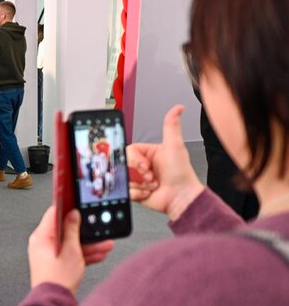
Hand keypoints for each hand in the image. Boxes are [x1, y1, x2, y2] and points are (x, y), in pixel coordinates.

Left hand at [28, 206, 114, 293]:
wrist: (54, 302)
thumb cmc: (58, 279)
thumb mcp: (71, 251)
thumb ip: (72, 230)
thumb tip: (72, 215)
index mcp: (41, 237)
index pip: (53, 213)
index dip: (67, 205)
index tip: (77, 201)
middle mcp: (42, 244)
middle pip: (65, 229)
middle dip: (84, 231)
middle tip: (97, 227)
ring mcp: (48, 254)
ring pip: (70, 243)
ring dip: (88, 244)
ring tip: (105, 244)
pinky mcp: (54, 263)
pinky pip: (70, 253)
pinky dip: (83, 254)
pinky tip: (98, 254)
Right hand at [126, 105, 203, 220]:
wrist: (181, 197)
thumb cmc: (180, 173)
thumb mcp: (174, 145)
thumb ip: (171, 126)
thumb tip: (178, 108)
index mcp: (148, 153)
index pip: (129, 151)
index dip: (136, 160)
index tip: (146, 165)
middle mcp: (142, 166)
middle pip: (125, 166)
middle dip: (138, 174)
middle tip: (151, 176)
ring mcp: (138, 179)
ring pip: (124, 179)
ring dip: (140, 184)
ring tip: (152, 185)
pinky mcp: (136, 192)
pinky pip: (126, 191)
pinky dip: (138, 193)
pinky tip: (149, 192)